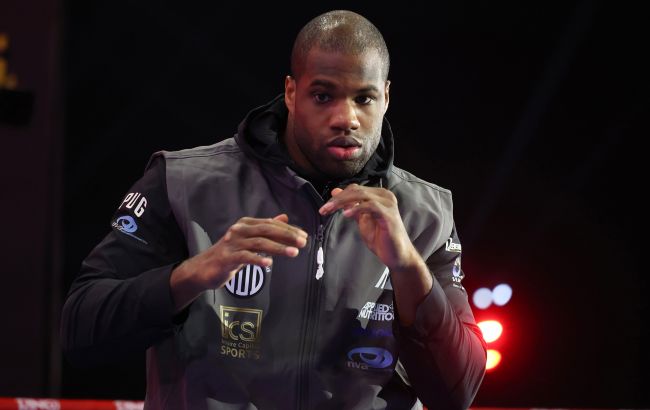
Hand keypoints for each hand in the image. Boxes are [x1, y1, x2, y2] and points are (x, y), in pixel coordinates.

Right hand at [171, 214, 306, 309]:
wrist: (204, 268)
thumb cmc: (230, 253)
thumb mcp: (249, 239)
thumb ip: (266, 229)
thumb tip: (284, 217)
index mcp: (246, 224)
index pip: (271, 224)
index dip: (288, 229)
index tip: (303, 235)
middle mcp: (239, 230)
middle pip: (267, 230)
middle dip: (287, 235)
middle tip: (303, 242)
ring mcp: (232, 243)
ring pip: (259, 243)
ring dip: (278, 248)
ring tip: (293, 253)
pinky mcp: (227, 258)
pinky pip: (245, 257)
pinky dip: (258, 259)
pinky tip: (269, 264)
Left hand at [319, 185, 431, 325]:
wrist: (396, 255)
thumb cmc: (381, 238)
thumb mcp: (362, 220)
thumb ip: (351, 206)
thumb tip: (335, 192)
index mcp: (378, 195)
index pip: (354, 189)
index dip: (338, 196)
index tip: (325, 207)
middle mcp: (385, 196)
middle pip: (356, 190)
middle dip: (337, 199)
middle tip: (324, 209)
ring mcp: (388, 204)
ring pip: (361, 195)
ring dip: (342, 202)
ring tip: (330, 210)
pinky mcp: (389, 215)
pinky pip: (371, 206)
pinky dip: (357, 208)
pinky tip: (346, 214)